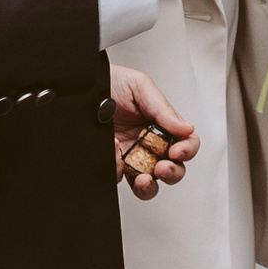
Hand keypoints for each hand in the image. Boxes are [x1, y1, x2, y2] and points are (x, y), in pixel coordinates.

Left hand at [109, 63, 197, 200]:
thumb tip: (185, 129)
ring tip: (143, 179)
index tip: (176, 151)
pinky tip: (115, 152)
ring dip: (149, 186)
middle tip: (162, 168)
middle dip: (172, 173)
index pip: (185, 142)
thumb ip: (163, 108)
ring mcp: (130, 156)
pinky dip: (117, 170)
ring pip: (148, 183)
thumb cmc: (110, 82)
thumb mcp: (140, 86)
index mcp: (162, 125)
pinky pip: (118, 177)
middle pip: (173, 168)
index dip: (186, 150)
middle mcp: (149, 144)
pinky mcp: (111, 163)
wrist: (80, 86)